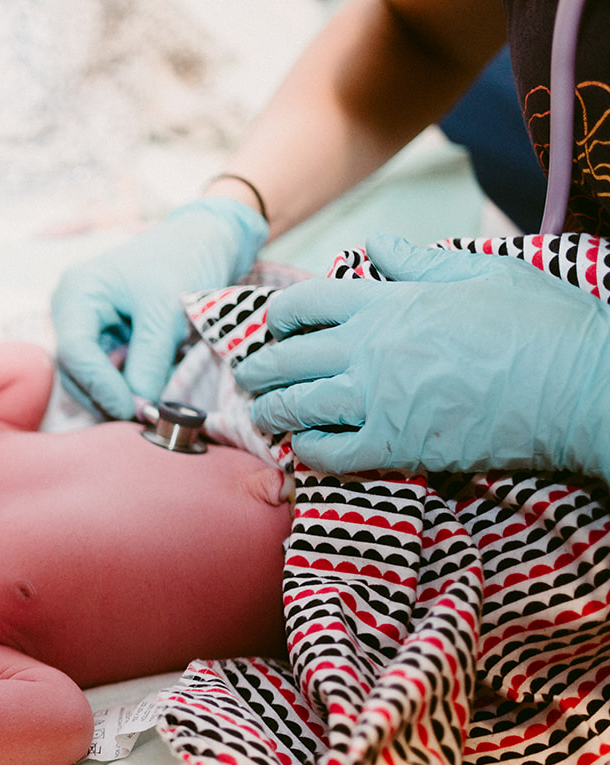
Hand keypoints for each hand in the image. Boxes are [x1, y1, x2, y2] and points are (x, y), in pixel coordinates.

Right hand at [51, 196, 267, 419]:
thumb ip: (149, 361)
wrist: (206, 239)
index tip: (133, 411)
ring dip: (119, 395)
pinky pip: (109, 371)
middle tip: (146, 417)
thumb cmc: (184, 259)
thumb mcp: (166, 312)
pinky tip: (151, 390)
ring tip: (152, 406)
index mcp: (76, 294)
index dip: (100, 387)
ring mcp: (88, 326)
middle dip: (108, 396)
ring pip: (90, 377)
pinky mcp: (107, 337)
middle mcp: (73, 312)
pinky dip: (128, 385)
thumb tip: (142, 410)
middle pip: (76, 371)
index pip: (75, 353)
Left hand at [233, 234, 609, 477]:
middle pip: (287, 358)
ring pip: (298, 406)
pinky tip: (306, 448)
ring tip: (265, 415)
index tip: (275, 328)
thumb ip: (418, 263)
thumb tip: (374, 245)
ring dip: (272, 411)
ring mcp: (378, 399)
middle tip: (252, 377)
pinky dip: (310, 451)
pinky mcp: (396, 446)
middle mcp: (370, 348)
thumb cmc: (541, 324)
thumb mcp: (481, 273)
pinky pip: (331, 452)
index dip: (279, 317)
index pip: (305, 304)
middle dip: (260, 367)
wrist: (579, 385)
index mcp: (388, 303)